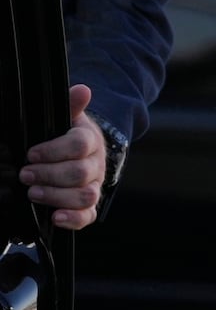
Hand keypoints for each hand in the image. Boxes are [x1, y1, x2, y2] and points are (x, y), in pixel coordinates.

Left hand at [20, 85, 103, 229]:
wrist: (82, 154)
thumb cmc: (67, 136)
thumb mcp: (67, 118)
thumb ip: (72, 105)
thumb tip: (83, 90)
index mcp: (91, 141)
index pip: (80, 145)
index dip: (54, 150)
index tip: (31, 154)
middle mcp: (96, 165)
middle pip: (80, 173)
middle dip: (49, 175)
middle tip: (25, 174)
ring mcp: (94, 186)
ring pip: (85, 196)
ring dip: (56, 196)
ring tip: (33, 193)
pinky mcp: (89, 206)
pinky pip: (88, 216)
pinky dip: (73, 219)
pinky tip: (56, 218)